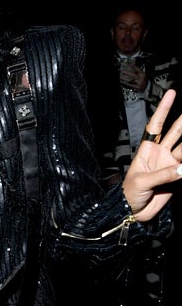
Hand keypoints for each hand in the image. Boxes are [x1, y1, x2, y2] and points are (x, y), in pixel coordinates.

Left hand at [119, 63, 146, 92]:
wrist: (147, 88)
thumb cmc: (144, 81)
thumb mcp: (142, 75)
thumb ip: (137, 71)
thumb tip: (132, 66)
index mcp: (143, 74)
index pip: (138, 69)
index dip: (134, 66)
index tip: (130, 64)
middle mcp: (141, 78)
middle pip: (133, 75)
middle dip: (127, 73)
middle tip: (122, 71)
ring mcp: (139, 83)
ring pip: (130, 80)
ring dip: (124, 78)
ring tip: (120, 77)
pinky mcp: (137, 87)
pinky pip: (130, 85)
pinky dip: (126, 83)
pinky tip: (123, 82)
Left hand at [121, 89, 181, 220]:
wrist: (132, 212)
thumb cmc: (129, 194)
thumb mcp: (141, 182)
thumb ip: (162, 176)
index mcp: (147, 150)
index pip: (156, 125)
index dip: (164, 109)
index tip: (172, 93)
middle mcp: (160, 154)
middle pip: (176, 132)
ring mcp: (170, 164)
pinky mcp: (177, 178)